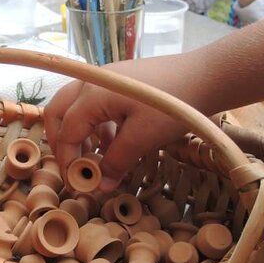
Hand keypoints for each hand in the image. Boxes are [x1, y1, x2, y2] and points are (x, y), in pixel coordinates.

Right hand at [43, 54, 204, 191]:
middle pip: (58, 111)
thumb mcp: (142, 139)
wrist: (205, 76)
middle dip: (61, 141)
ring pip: (76, 106)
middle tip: (74, 166)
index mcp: (92, 95)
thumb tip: (100, 186)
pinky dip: (96, 124)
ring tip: (96, 158)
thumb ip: (116, 162)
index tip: (75, 182)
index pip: (66, 131)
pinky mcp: (120, 80)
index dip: (67, 160)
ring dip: (79, 133)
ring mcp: (106, 78)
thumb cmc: (172, 106)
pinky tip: (114, 142)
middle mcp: (92, 82)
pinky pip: (95, 103)